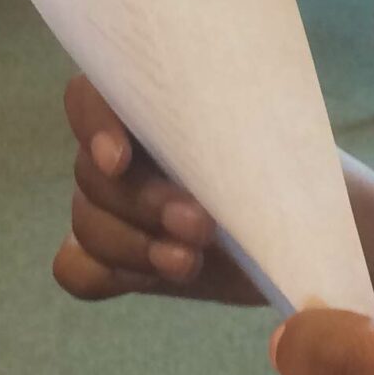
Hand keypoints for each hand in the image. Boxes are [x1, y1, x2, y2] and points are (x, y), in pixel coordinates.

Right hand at [50, 76, 262, 304]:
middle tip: (199, 226)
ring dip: (137, 246)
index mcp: (147, 107)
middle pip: (91, 174)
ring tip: (190, 261)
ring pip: (88, 223)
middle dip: (144, 203)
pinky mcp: (110, 261)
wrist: (295, 234)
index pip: (87, 98)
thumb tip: (244, 117)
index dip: (93, 125)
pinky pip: (78, 271)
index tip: (119, 160)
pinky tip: (159, 275)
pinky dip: (111, 276)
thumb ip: (243, 125)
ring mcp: (106, 209)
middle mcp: (116, 154)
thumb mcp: (272, 138)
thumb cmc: (282, 170)